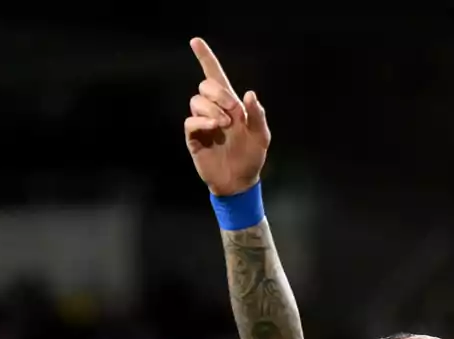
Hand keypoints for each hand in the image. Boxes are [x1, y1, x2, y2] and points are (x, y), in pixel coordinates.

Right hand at [184, 38, 269, 196]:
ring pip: (196, 100)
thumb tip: (249, 93)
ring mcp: (202, 123)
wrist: (240, 181)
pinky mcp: (194, 137)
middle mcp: (214, 110)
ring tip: (225, 125)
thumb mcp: (262, 136)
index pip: (215, 76)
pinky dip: (202, 120)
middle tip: (234, 111)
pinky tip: (214, 127)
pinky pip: (191, 120)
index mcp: (231, 105)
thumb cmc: (251, 157)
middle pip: (205, 85)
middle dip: (219, 93)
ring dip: (212, 109)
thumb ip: (257, 115)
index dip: (206, 58)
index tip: (195, 41)